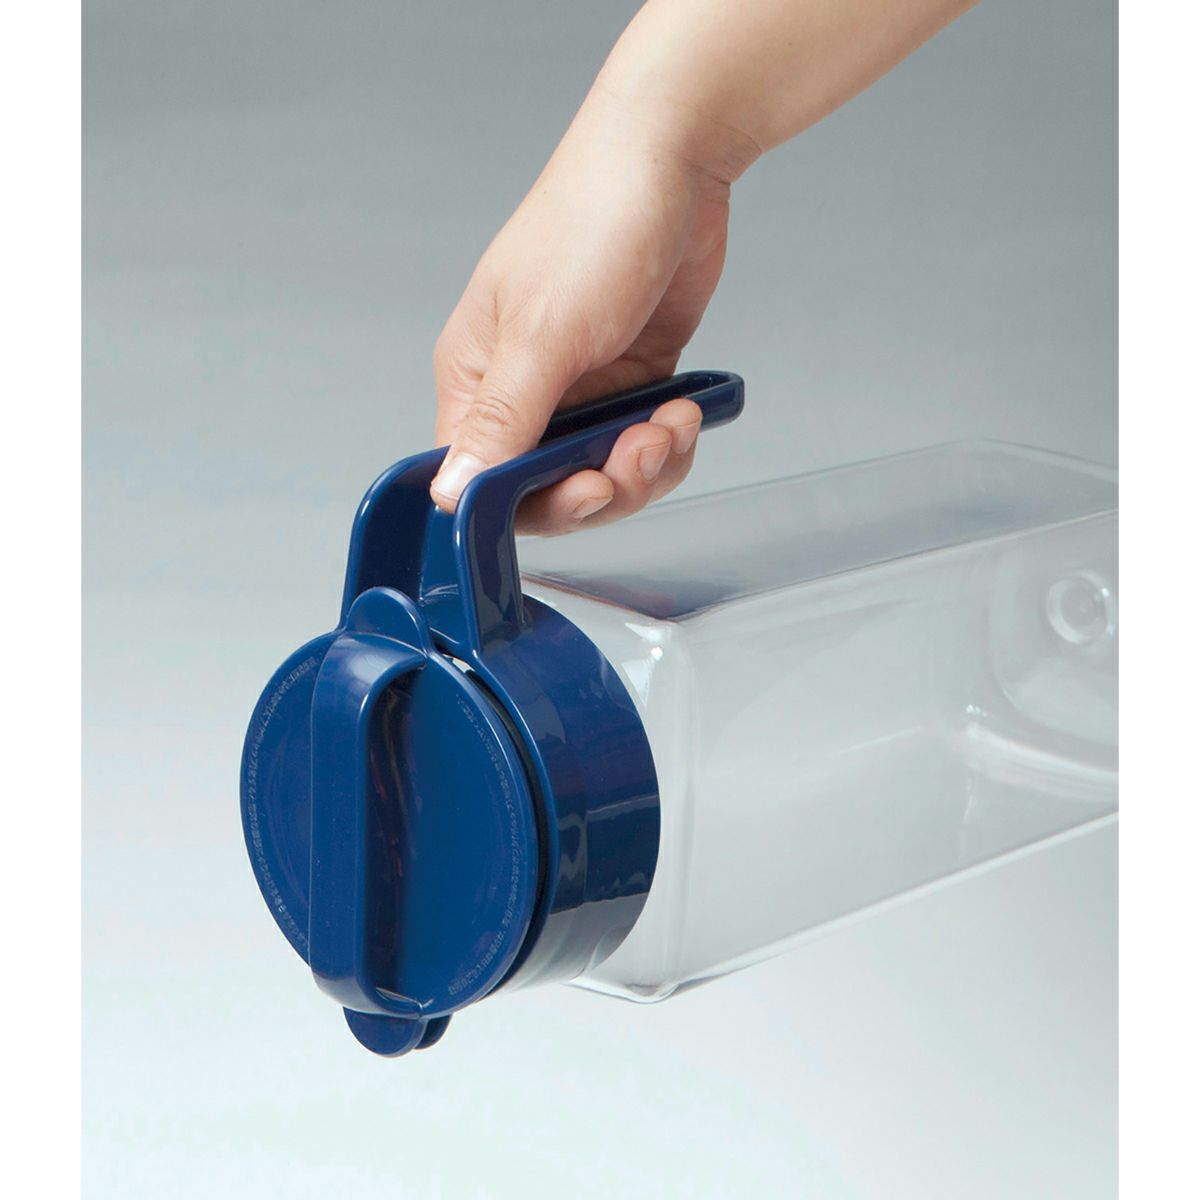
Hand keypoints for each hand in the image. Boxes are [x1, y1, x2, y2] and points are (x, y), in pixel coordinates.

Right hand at [431, 92, 743, 534]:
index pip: (484, 480)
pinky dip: (668, 442)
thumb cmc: (592, 224)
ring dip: (645, 465)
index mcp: (476, 380)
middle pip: (552, 489)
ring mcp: (581, 389)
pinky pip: (644, 445)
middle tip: (636, 455)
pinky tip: (683, 411)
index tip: (584, 490)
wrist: (672, 160)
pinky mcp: (629, 381)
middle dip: (603, 486)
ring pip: (606, 474)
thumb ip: (501, 422)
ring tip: (668, 423)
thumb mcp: (542, 335)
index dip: (535, 503)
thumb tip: (448, 496)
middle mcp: (524, 392)